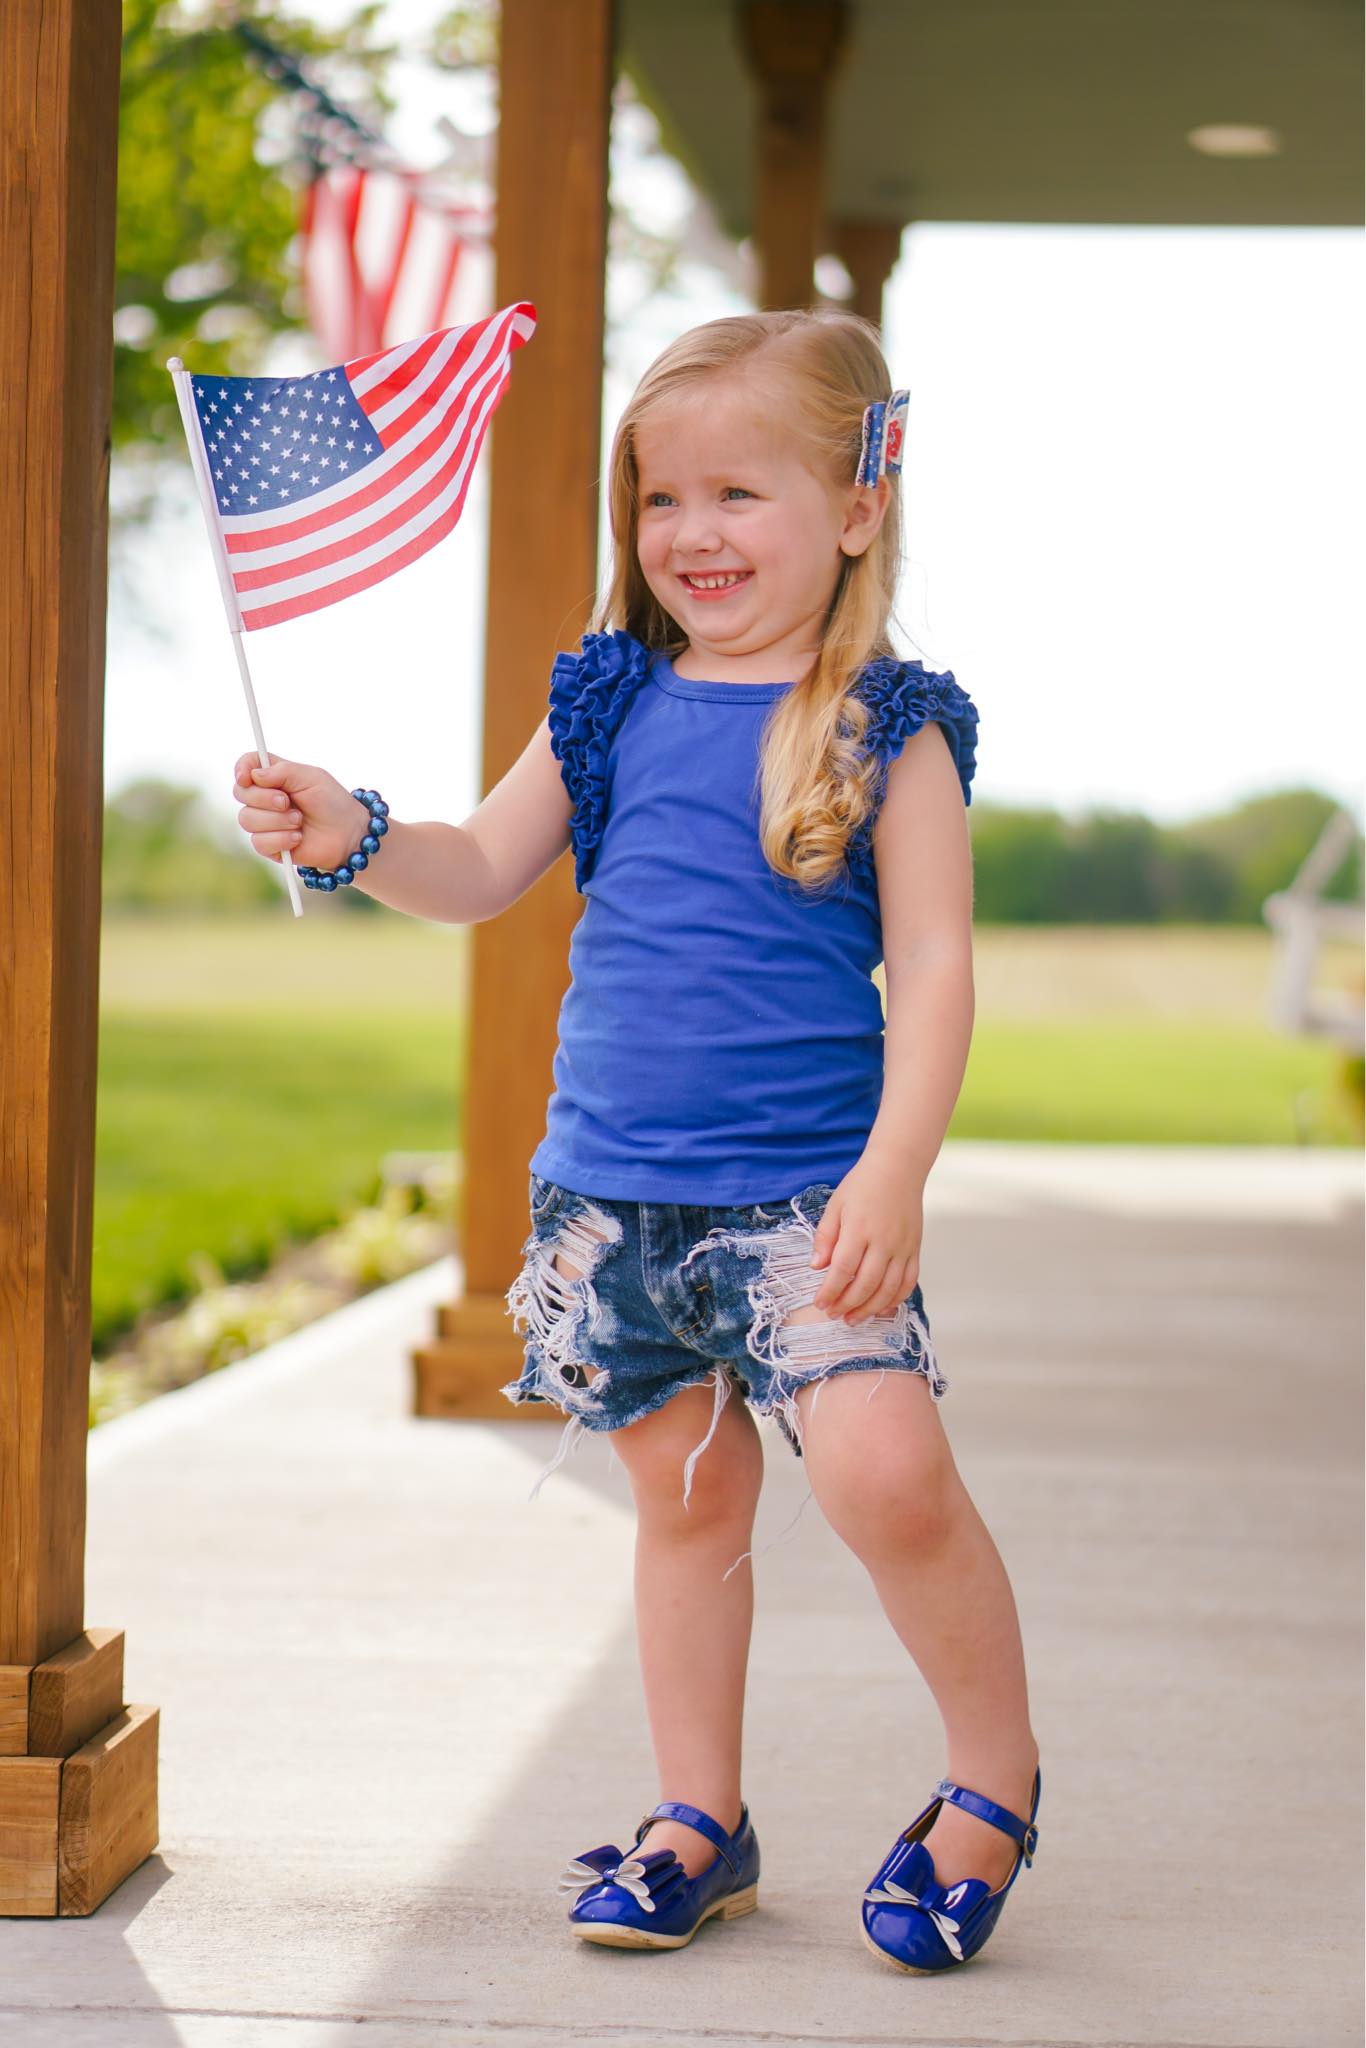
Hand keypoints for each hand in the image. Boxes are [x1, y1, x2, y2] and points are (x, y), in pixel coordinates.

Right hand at [231, 752, 370, 869]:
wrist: (348, 835)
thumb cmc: (332, 802)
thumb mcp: (311, 777)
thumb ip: (282, 771)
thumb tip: (253, 776)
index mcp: (274, 776)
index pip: (246, 765)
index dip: (241, 769)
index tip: (247, 777)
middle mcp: (265, 798)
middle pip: (241, 793)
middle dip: (264, 798)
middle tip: (288, 802)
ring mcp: (265, 822)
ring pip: (247, 819)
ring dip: (276, 821)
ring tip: (299, 821)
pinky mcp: (269, 846)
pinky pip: (258, 842)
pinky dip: (280, 839)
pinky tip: (298, 838)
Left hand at [807, 1152, 923, 1324]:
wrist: (898, 1168)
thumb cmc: (862, 1185)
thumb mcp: (835, 1206)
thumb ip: (825, 1237)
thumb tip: (817, 1267)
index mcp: (860, 1228)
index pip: (843, 1269)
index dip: (830, 1291)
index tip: (819, 1303)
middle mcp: (884, 1241)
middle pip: (866, 1284)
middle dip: (847, 1305)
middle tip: (833, 1315)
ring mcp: (903, 1246)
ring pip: (889, 1288)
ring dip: (870, 1308)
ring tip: (852, 1319)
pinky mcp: (915, 1249)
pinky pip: (909, 1281)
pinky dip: (896, 1299)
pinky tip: (881, 1308)